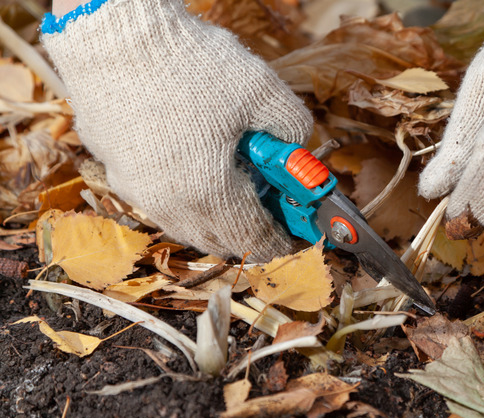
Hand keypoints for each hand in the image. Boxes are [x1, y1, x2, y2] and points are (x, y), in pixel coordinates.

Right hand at [41, 0, 312, 260]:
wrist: (112, 37)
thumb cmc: (190, 65)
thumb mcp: (263, 90)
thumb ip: (293, 126)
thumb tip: (298, 145)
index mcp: (209, 194)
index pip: (254, 239)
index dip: (282, 241)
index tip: (297, 234)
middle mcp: (169, 204)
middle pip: (218, 240)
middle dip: (249, 231)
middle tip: (271, 207)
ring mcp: (136, 190)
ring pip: (184, 224)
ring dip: (216, 217)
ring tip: (236, 186)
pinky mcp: (114, 169)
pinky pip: (158, 200)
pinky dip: (185, 196)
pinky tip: (196, 164)